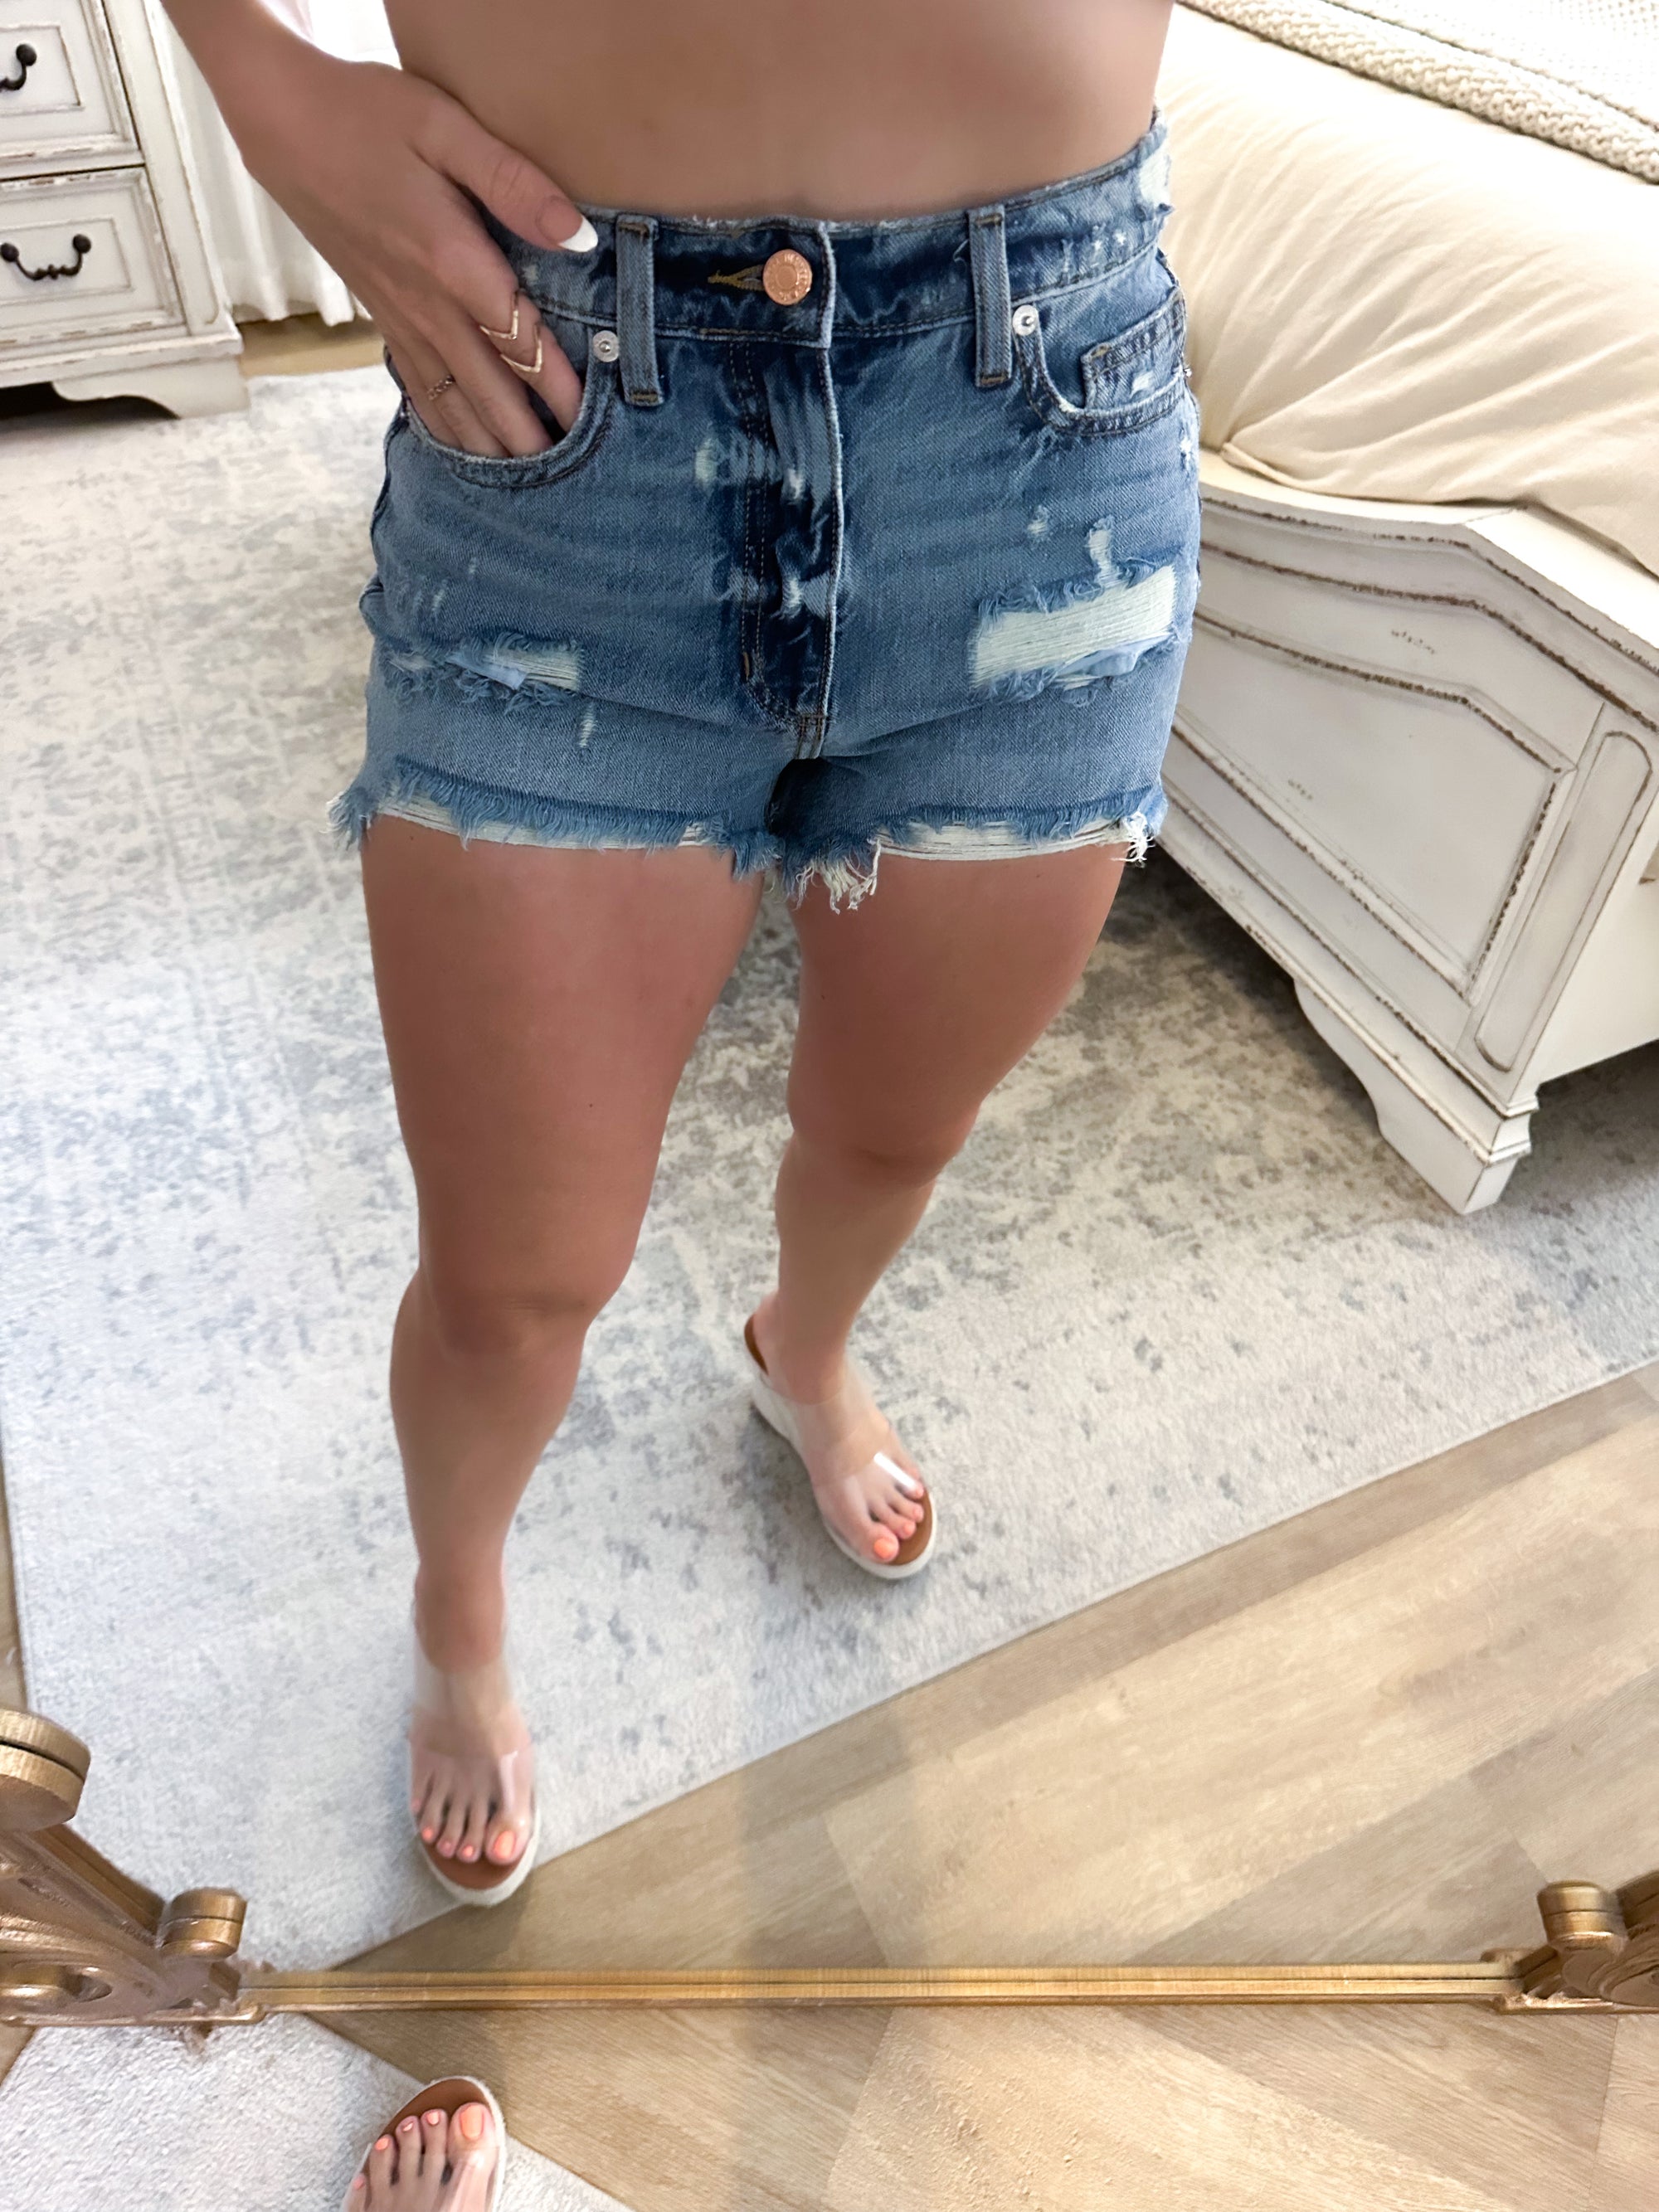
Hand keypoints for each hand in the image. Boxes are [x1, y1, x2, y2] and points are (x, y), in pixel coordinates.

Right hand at [222, 36, 586, 453]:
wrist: (280, 122)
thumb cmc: (368, 112)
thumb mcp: (446, 127)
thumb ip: (514, 183)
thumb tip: (576, 237)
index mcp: (452, 260)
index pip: (519, 340)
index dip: (559, 385)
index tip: (592, 422)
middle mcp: (426, 302)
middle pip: (488, 387)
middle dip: (527, 435)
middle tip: (567, 478)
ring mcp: (398, 313)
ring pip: (451, 397)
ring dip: (486, 441)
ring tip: (519, 480)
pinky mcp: (379, 312)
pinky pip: (416, 382)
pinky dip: (441, 420)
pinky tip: (460, 446)